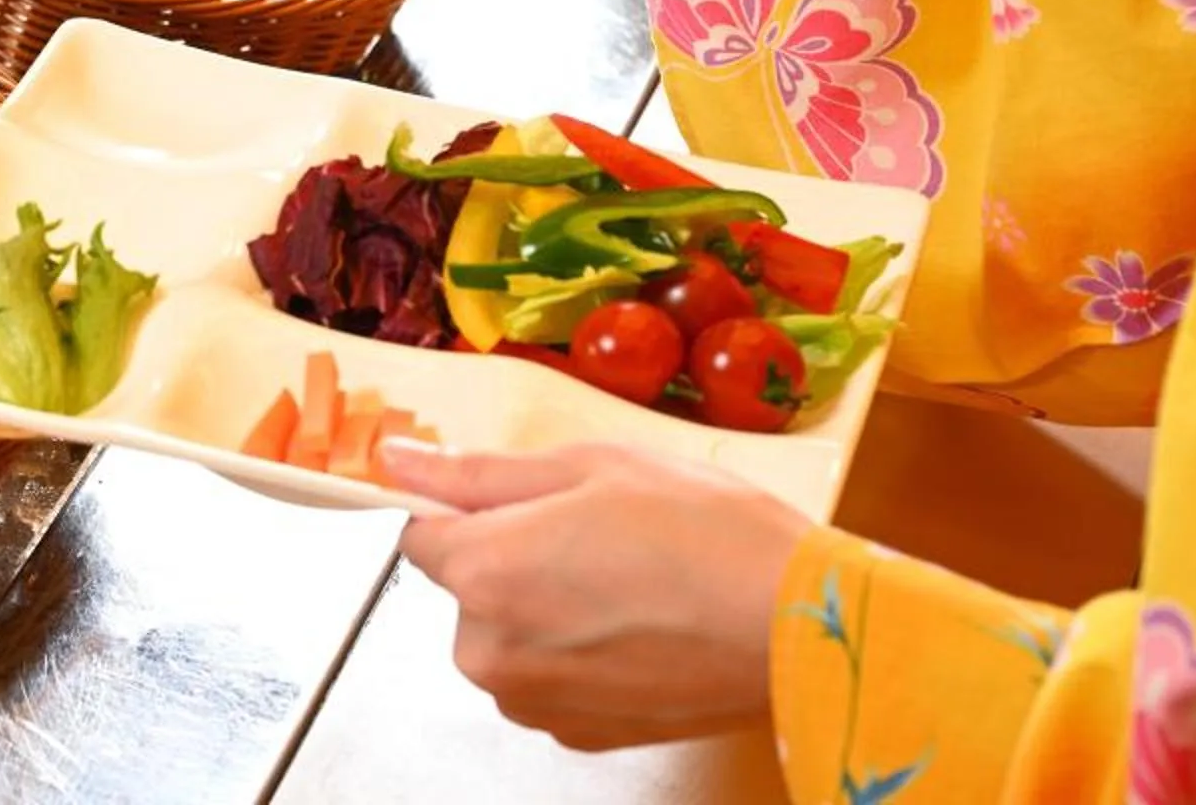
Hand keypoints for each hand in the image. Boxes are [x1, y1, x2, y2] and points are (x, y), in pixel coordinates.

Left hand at [383, 440, 805, 751]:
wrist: (799, 628)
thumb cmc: (705, 533)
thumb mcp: (586, 467)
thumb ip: (477, 472)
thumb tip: (396, 460)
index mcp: (482, 572)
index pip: (419, 533)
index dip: (466, 509)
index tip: (517, 502)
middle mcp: (491, 650)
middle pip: (467, 588)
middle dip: (513, 557)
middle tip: (598, 535)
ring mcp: (535, 702)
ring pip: (510, 635)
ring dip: (548, 608)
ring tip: (629, 581)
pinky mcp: (579, 735)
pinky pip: (550, 678)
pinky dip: (582, 653)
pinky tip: (642, 627)